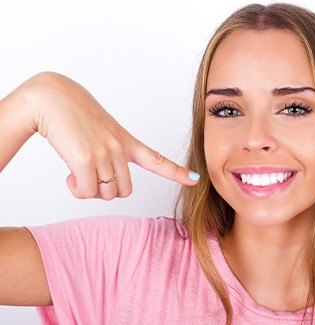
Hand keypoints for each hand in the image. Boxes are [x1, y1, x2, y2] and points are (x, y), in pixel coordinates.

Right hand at [20, 72, 198, 199]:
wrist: (50, 97)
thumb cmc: (71, 115)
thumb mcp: (99, 132)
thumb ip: (108, 155)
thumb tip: (105, 184)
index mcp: (125, 141)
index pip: (157, 159)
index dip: (177, 172)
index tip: (195, 180)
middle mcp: (119, 148)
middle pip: (123, 191)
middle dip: (106, 191)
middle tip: (88, 177)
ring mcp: (105, 153)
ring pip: (106, 194)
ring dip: (90, 191)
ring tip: (76, 174)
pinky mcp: (85, 158)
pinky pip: (87, 192)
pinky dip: (77, 189)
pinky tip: (68, 174)